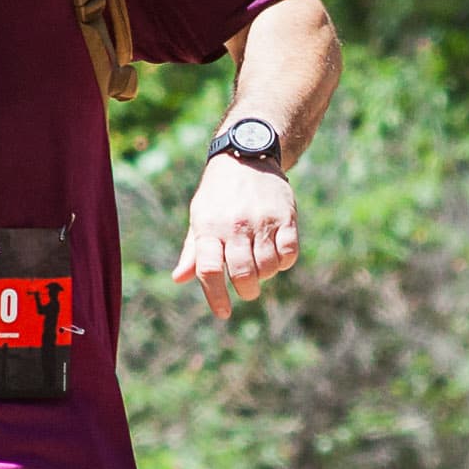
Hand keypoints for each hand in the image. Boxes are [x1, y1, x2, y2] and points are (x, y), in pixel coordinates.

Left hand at [171, 154, 298, 318]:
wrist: (246, 155)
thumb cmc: (218, 194)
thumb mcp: (199, 217)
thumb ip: (193, 251)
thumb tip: (179, 279)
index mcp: (209, 227)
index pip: (209, 270)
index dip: (216, 297)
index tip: (223, 313)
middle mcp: (235, 225)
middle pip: (243, 273)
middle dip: (246, 291)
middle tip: (247, 290)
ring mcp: (262, 220)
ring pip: (268, 267)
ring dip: (265, 276)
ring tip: (260, 269)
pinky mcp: (286, 216)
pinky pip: (289, 253)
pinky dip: (284, 263)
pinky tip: (277, 257)